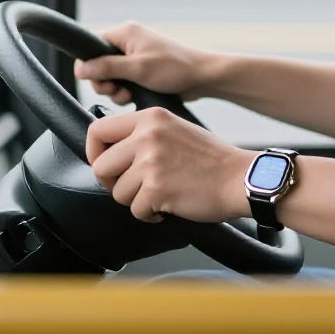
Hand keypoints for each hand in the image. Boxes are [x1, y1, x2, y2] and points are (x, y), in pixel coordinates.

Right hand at [74, 21, 219, 102]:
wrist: (202, 77)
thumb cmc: (174, 68)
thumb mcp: (137, 69)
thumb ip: (107, 68)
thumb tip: (81, 68)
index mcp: (125, 33)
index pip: (91, 46)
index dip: (90, 66)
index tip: (100, 80)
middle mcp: (128, 42)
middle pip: (98, 64)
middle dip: (105, 82)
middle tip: (117, 90)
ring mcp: (135, 57)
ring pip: (110, 76)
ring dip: (116, 89)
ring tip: (129, 93)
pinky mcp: (141, 70)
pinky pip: (122, 82)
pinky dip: (125, 91)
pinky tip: (135, 95)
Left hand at [85, 107, 255, 223]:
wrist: (240, 178)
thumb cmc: (211, 159)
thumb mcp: (175, 130)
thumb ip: (143, 135)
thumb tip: (110, 152)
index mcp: (150, 118)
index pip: (97, 130)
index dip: (94, 152)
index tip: (105, 165)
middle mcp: (148, 135)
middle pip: (101, 166)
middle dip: (113, 183)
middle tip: (134, 188)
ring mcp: (151, 162)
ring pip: (117, 192)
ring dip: (136, 200)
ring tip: (160, 194)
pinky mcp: (156, 188)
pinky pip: (136, 210)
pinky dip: (150, 214)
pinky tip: (169, 204)